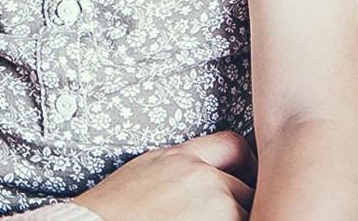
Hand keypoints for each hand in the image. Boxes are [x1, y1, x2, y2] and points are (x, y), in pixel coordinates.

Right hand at [71, 131, 256, 220]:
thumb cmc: (110, 211)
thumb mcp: (143, 172)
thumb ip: (176, 169)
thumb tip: (197, 178)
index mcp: (180, 157)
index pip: (232, 144)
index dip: (247, 163)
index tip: (247, 178)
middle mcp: (202, 176)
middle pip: (246, 185)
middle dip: (241, 202)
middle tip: (227, 214)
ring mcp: (216, 205)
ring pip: (247, 213)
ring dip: (236, 220)